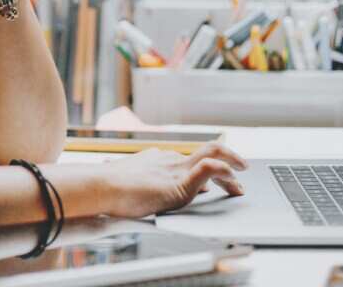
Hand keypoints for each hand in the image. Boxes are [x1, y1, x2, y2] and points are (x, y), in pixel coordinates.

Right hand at [101, 142, 247, 218]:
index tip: (215, 180)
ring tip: (242, 177)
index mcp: (155, 160)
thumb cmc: (107, 189)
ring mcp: (174, 168)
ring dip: (232, 164)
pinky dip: (225, 171)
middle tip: (240, 171)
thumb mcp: (126, 184)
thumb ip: (137, 183)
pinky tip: (233, 178)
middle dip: (226, 160)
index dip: (204, 169)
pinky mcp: (179, 180)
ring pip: (213, 154)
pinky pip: (210, 168)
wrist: (100, 186)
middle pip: (204, 152)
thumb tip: (139, 186)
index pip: (187, 159)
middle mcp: (168, 160)